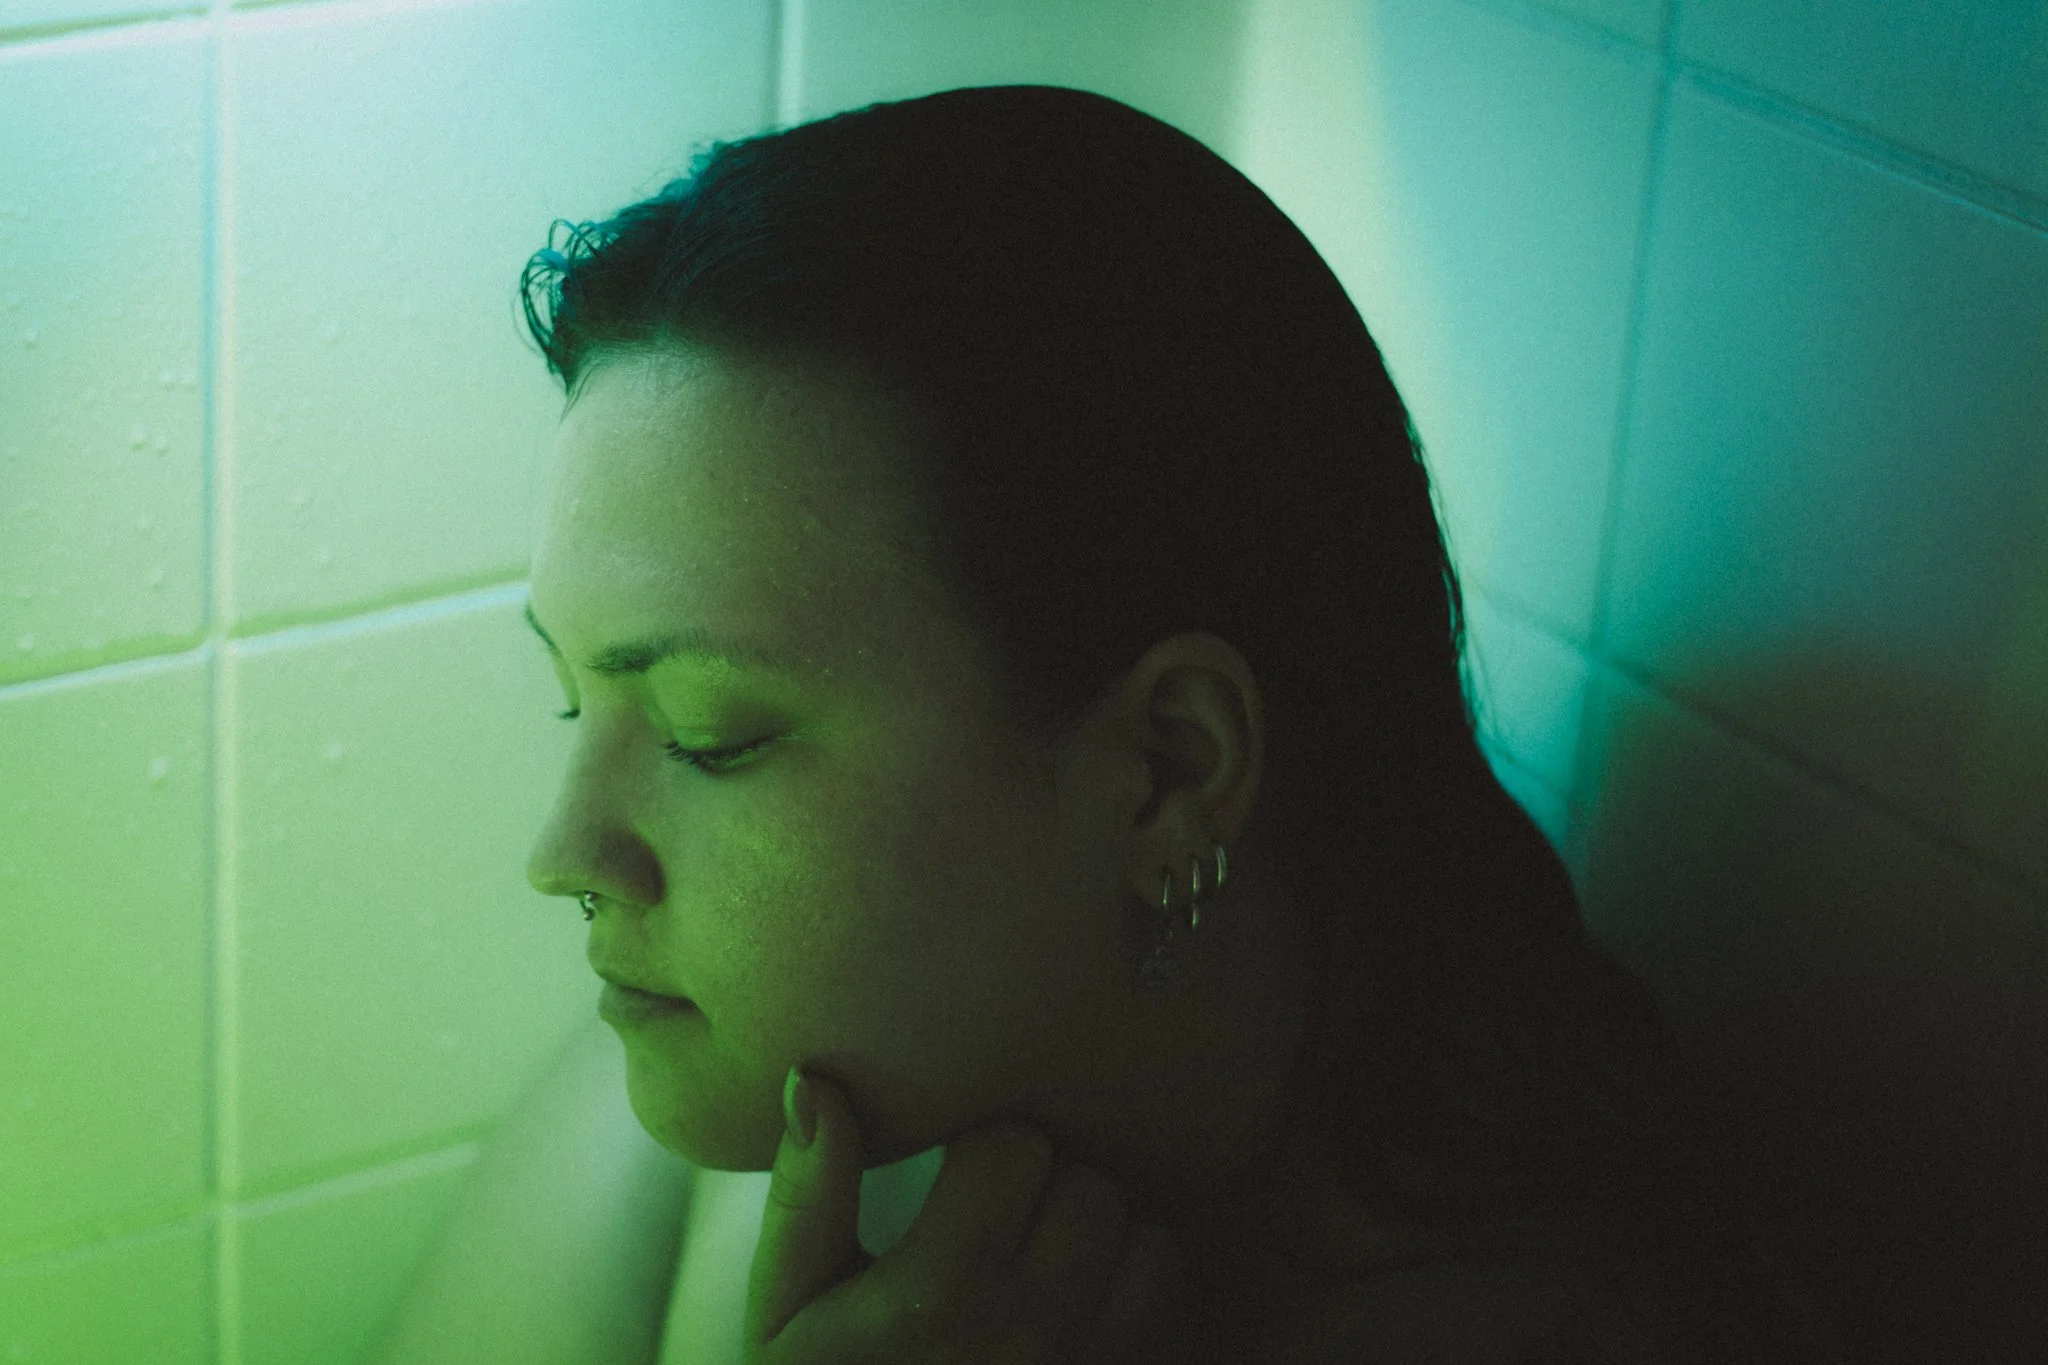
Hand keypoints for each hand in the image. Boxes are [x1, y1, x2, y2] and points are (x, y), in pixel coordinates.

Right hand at [743, 1067, 1194, 1364]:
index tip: (958, 1179)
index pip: (1017, 1148)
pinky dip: (1137, 1282)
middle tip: (1001, 1218)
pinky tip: (1080, 1298)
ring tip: (1044, 1256)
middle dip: (1049, 1187)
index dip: (986, 1152)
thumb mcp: (785, 1311)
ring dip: (1103, 1233)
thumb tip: (811, 1081)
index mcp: (942, 1295)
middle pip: (1090, 1185)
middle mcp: (1033, 1332)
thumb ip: (806, 1197)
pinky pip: (1170, 1294)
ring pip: (1144, 1235)